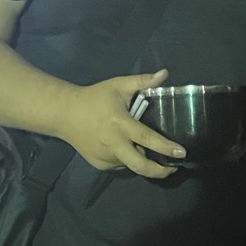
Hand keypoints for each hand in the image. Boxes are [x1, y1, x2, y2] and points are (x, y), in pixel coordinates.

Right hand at [57, 68, 185, 178]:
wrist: (64, 114)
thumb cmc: (94, 98)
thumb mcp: (118, 86)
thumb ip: (142, 81)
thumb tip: (165, 73)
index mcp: (120, 124)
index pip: (147, 139)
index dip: (166, 147)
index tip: (181, 152)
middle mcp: (114, 144)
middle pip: (141, 166)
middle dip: (160, 171)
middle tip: (174, 168)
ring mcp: (106, 157)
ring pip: (131, 165)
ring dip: (142, 160)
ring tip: (148, 151)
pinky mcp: (100, 164)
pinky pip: (121, 165)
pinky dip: (128, 159)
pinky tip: (127, 148)